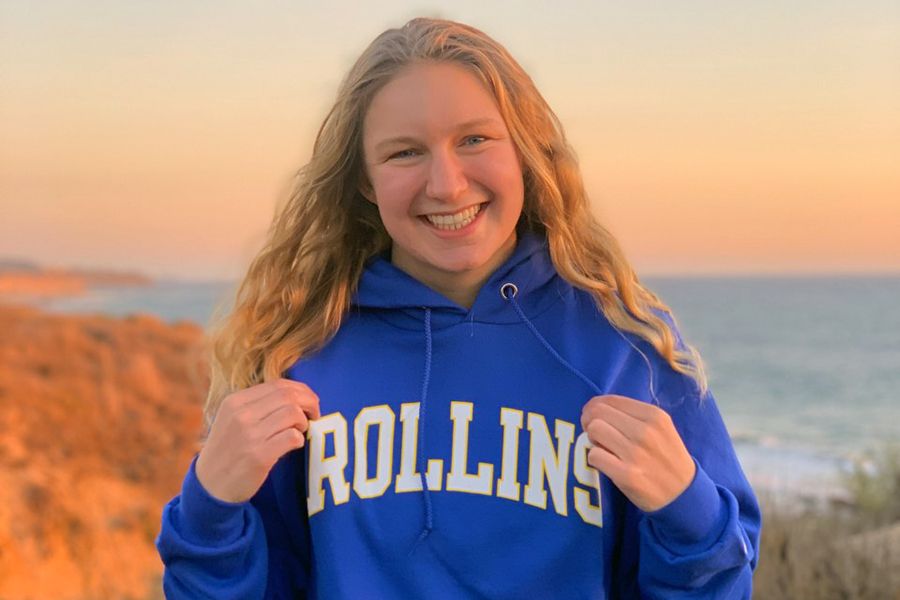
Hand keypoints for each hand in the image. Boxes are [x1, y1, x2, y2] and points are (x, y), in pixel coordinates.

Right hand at [195, 378, 320, 502]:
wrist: (210, 485)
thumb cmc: (228, 450)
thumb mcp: (232, 419)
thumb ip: (258, 404)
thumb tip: (297, 395)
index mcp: (235, 401)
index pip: (278, 384)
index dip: (301, 390)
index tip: (310, 400)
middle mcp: (241, 415)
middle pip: (288, 396)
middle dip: (310, 402)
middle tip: (315, 414)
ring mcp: (250, 435)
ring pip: (293, 414)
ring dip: (304, 422)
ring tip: (301, 431)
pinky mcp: (259, 456)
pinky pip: (292, 437)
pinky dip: (299, 439)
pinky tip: (294, 444)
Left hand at [580, 394, 694, 511]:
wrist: (683, 494)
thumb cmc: (666, 457)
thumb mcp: (660, 428)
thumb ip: (631, 415)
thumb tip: (594, 408)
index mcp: (654, 416)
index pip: (611, 400)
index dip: (595, 407)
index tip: (594, 417)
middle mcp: (645, 431)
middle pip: (598, 412)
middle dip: (589, 420)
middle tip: (594, 433)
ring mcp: (636, 454)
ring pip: (594, 430)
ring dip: (593, 439)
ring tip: (603, 448)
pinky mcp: (626, 475)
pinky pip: (594, 455)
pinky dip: (595, 458)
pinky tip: (606, 463)